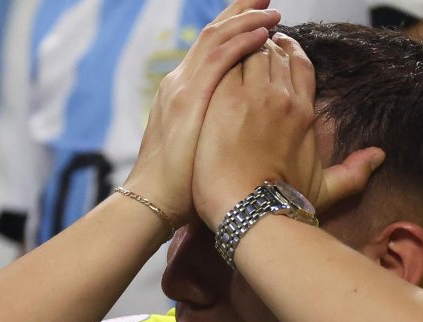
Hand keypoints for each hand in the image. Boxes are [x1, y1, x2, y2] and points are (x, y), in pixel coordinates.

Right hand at [123, 0, 280, 227]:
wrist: (151, 202)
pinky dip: (242, 43)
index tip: (260, 19)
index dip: (235, 30)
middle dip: (240, 12)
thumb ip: (212, 129)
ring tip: (271, 9)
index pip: (212, 50)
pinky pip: (220, 60)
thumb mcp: (197, 148)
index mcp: (184, 93)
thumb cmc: (179, 188)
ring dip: (246, 21)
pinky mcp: (189, 100)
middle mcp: (181, 83)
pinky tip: (262, 34)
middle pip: (214, 34)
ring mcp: (183, 88)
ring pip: (217, 39)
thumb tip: (237, 130)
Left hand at [191, 33, 383, 228]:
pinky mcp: (224, 99)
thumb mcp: (326, 190)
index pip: (301, 64)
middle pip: (275, 52)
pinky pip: (225, 63)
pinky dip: (223, 59)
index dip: (290, 50)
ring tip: (233, 51)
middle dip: (264, 45)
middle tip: (252, 46)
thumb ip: (354, 172)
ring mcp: (252, 96)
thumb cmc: (284, 205)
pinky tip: (216, 64)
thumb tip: (380, 156)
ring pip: (250, 51)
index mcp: (304, 113)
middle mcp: (282, 98)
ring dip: (243, 48)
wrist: (250, 211)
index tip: (279, 45)